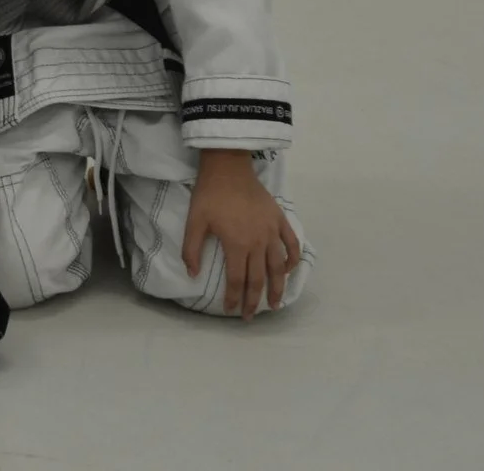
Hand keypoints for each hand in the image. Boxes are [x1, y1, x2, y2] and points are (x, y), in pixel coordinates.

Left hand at [181, 149, 301, 320]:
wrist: (228, 167)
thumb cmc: (210, 194)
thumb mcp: (194, 221)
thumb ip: (192, 249)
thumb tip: (192, 274)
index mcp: (237, 244)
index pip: (237, 279)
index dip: (235, 298)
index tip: (232, 311)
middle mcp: (258, 242)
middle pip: (259, 278)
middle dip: (254, 300)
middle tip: (251, 316)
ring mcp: (271, 232)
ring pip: (279, 267)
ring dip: (278, 287)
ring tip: (276, 303)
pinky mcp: (279, 220)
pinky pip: (291, 244)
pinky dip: (292, 259)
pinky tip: (289, 270)